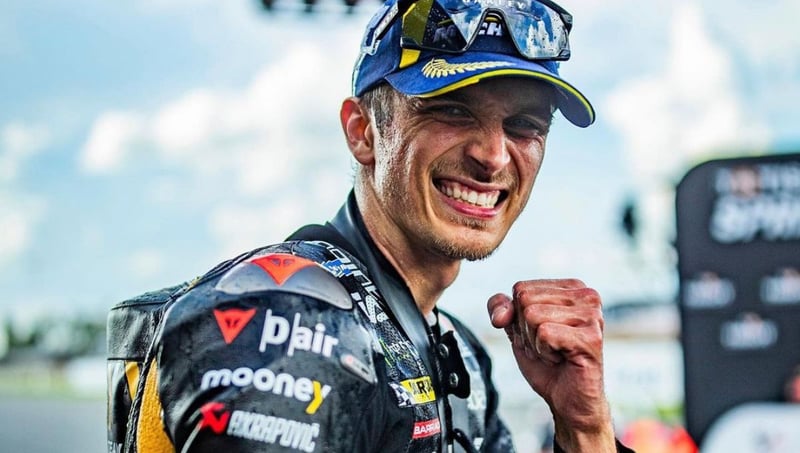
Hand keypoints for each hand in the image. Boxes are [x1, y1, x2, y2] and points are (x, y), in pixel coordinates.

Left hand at [488, 279, 615, 451]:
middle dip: (527, 330)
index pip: (521, 288)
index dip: (519, 317)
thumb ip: (501, 307)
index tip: (540, 334)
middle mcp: (586, 295)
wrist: (568, 400)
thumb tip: (501, 314)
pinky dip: (544, 352)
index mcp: (571, 287)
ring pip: (532, 315)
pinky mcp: (591, 337)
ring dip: (536, 343)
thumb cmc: (547, 363)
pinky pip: (545, 334)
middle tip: (548, 346)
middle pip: (525, 300)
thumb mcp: (516, 328)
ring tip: (555, 353)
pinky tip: (562, 359)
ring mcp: (592, 315)